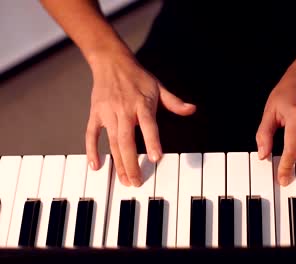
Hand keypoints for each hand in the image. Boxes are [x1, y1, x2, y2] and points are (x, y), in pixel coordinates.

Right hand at [85, 52, 195, 185]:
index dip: (152, 141)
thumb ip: (174, 102)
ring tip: (124, 179)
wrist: (111, 62)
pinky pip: (92, 134)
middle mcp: (124, 110)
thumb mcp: (159, 87)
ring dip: (117, 162)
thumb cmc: (137, 77)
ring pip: (112, 142)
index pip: (148, 125)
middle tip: (136, 182)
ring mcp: (108, 113)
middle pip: (126, 140)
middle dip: (131, 163)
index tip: (155, 158)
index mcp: (142, 104)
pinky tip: (96, 166)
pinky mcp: (96, 114)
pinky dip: (92, 150)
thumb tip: (192, 109)